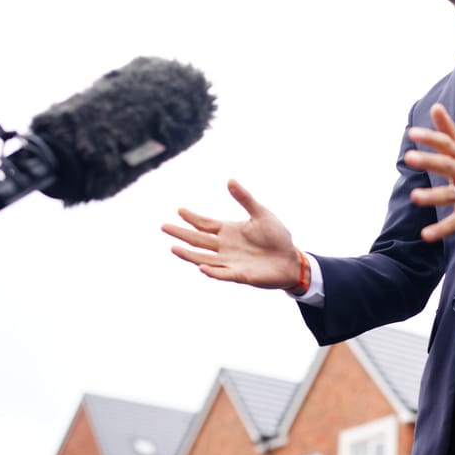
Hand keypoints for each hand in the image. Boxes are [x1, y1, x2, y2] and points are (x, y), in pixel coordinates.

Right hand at [162, 179, 303, 290]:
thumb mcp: (261, 214)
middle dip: (181, 233)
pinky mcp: (239, 275)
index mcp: (229, 230)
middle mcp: (225, 246)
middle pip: (198, 240)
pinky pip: (222, 274)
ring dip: (188, 254)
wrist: (291, 260)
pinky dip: (211, 271)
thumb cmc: (277, 237)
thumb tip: (230, 180)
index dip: (192, 217)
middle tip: (163, 226)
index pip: (205, 224)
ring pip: (203, 258)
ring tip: (173, 248)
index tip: (179, 209)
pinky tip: (201, 266)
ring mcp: (230, 261)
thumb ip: (245, 199)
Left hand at [405, 103, 454, 241]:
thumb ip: (449, 131)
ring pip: (451, 195)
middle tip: (409, 157)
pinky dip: (442, 229)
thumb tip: (435, 107)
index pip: (446, 144)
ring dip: (433, 196)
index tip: (412, 133)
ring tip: (414, 196)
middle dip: (429, 161)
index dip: (430, 138)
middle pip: (448, 165)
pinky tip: (426, 235)